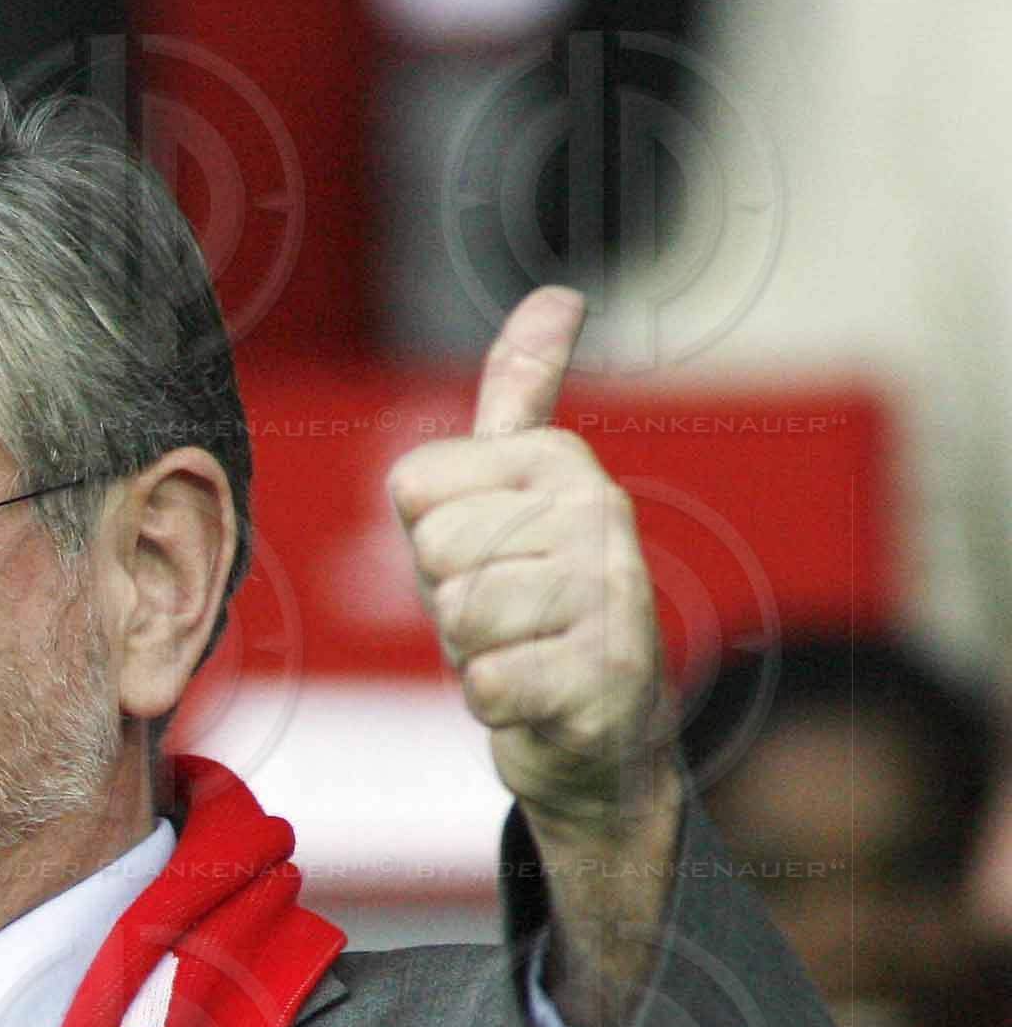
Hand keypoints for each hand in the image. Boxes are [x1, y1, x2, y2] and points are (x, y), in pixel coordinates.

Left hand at [389, 288, 683, 1026]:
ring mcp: (611, 595)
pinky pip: (489, 683)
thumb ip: (523, 394)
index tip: (482, 558)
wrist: (599, 731)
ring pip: (462, 615)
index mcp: (559, 462)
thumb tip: (559, 294)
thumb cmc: (532, 606)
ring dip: (474, 653)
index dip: (428, 540)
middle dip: (449, 600)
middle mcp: (599, 512)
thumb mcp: (509, 494)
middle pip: (436, 551)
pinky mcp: (605, 677)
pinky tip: (534, 696)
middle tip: (501, 617)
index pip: (415, 487)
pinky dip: (495, 702)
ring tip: (520, 651)